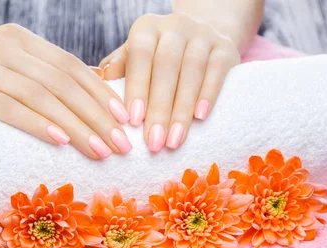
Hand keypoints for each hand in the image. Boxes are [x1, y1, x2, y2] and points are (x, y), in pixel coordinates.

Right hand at [0, 24, 132, 158]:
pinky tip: (61, 141)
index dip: (102, 94)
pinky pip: (8, 107)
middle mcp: (3, 45)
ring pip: (41, 95)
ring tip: (101, 152)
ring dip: (77, 126)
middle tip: (122, 146)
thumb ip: (38, 82)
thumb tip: (87, 99)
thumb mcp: (2, 77)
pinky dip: (37, 124)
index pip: (71, 67)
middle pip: (62, 82)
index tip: (126, 121)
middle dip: (97, 116)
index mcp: (18, 41)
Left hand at [99, 13, 239, 151]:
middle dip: (159, 107)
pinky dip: (208, 95)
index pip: (140, 54)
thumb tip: (99, 90)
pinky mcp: (226, 48)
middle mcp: (175, 25)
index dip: (136, 87)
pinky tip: (199, 118)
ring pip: (192, 71)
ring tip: (173, 141)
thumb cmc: (156, 60)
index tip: (132, 121)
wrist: (200, 39)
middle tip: (153, 142)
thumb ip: (118, 72)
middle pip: (166, 65)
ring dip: (181, 109)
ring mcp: (204, 35)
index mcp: (146, 28)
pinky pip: (218, 71)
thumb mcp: (134, 60)